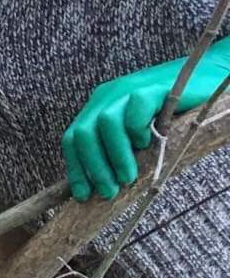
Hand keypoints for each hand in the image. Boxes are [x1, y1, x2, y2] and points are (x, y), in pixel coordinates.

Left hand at [63, 40, 229, 201]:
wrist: (205, 81)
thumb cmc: (172, 114)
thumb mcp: (138, 135)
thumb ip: (119, 150)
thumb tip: (104, 187)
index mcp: (98, 109)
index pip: (73, 140)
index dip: (76, 169)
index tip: (84, 196)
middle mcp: (107, 97)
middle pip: (83, 133)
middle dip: (93, 168)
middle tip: (110, 191)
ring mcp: (127, 89)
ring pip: (105, 123)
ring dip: (115, 155)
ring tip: (128, 176)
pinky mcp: (151, 87)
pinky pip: (135, 108)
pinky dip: (137, 130)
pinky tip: (148, 142)